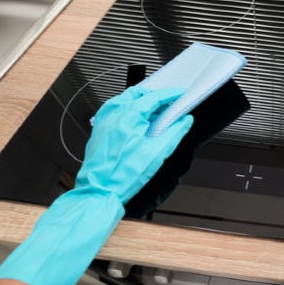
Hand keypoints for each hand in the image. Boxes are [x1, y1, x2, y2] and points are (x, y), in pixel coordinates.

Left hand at [0, 86, 192, 284]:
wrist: (99, 191)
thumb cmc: (123, 175)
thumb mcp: (157, 154)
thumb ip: (174, 133)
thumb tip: (184, 121)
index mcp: (128, 117)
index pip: (154, 97)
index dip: (170, 94)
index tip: (179, 94)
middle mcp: (114, 114)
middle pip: (138, 93)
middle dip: (155, 94)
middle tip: (169, 102)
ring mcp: (104, 120)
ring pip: (124, 98)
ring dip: (141, 99)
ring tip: (155, 109)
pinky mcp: (100, 129)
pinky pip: (114, 108)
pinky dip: (127, 106)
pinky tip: (135, 117)